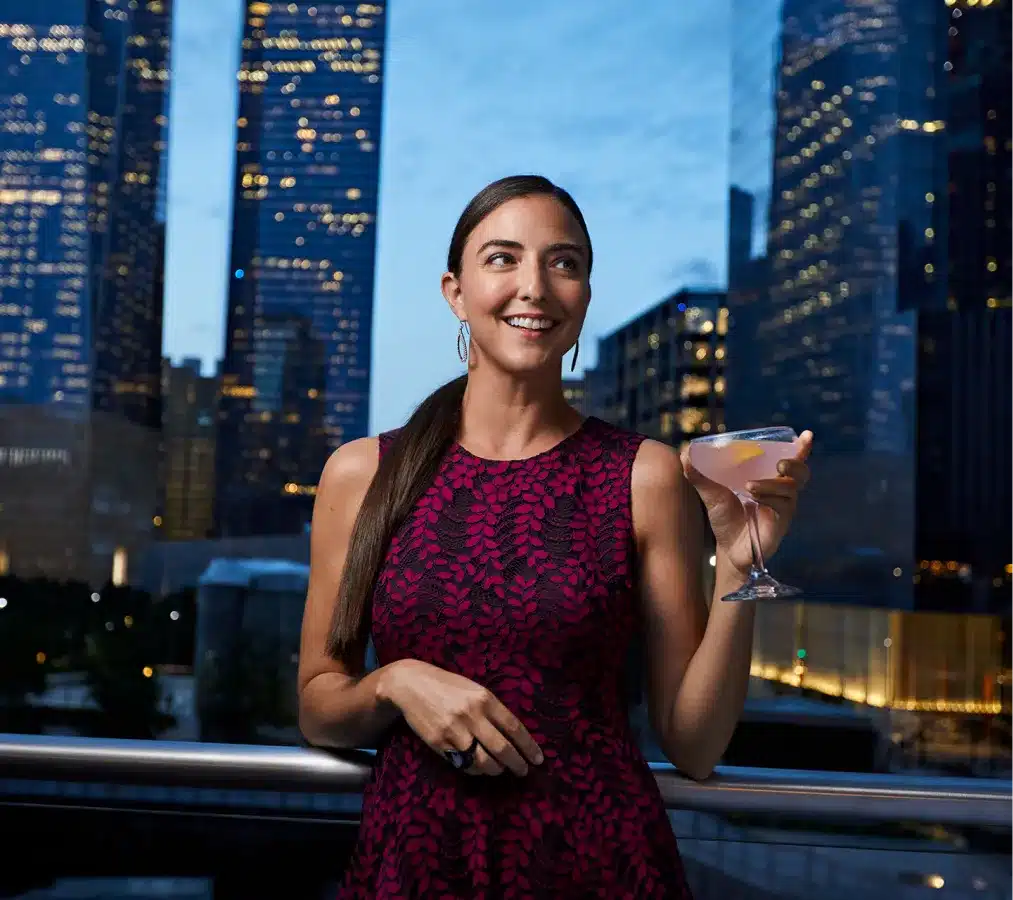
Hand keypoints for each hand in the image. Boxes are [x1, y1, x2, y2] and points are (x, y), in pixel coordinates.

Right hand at [377, 659, 543, 776]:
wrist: (411, 685)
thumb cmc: (448, 686)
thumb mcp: (473, 690)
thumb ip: (492, 710)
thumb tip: (514, 736)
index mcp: (484, 698)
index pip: (513, 728)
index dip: (528, 746)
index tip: (538, 758)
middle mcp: (471, 715)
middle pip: (502, 749)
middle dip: (517, 764)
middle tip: (524, 771)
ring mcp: (454, 731)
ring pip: (484, 762)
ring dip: (497, 770)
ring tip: (501, 769)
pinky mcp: (439, 744)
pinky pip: (464, 764)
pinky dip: (476, 769)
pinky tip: (480, 766)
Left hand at [680, 431, 813, 577]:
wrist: (728, 547)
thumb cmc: (725, 517)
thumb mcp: (710, 493)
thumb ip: (698, 474)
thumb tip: (685, 452)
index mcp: (769, 478)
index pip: (791, 459)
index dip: (801, 448)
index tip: (807, 435)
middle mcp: (781, 490)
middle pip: (800, 471)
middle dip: (794, 461)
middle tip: (779, 463)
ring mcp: (784, 506)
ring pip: (791, 487)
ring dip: (772, 483)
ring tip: (750, 486)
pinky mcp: (782, 521)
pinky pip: (784, 505)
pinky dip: (770, 498)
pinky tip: (754, 499)